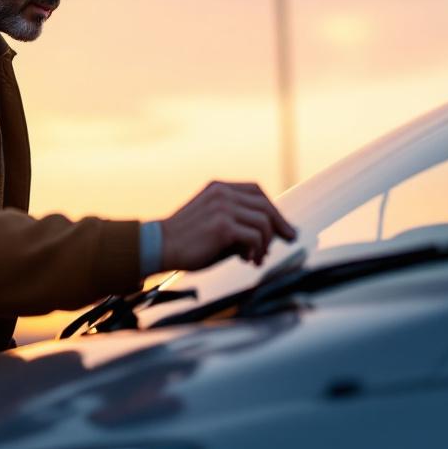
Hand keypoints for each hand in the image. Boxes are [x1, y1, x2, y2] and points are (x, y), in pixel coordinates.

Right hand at [154, 181, 296, 271]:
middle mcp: (222, 193)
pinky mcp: (223, 226)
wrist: (157, 247)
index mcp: (218, 188)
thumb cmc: (184, 241)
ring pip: (263, 221)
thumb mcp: (212, 223)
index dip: (272, 209)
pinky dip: (257, 250)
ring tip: (258, 258)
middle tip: (290, 238)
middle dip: (280, 224)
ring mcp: (223, 208)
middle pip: (265, 204)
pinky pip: (255, 236)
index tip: (282, 225)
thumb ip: (237, 224)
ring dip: (266, 243)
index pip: (256, 191)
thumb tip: (268, 237)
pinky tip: (248, 260)